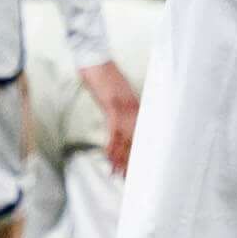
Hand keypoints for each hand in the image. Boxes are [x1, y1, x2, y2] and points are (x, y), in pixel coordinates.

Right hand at [83, 58, 140, 172]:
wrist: (96, 59)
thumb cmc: (104, 76)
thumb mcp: (115, 95)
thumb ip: (119, 109)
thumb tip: (119, 123)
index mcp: (136, 108)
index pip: (140, 136)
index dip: (137, 153)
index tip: (134, 168)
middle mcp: (134, 110)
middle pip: (135, 141)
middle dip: (131, 161)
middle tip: (128, 178)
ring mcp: (124, 108)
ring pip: (126, 139)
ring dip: (121, 158)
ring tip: (118, 174)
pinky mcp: (112, 106)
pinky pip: (113, 130)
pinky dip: (111, 145)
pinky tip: (109, 157)